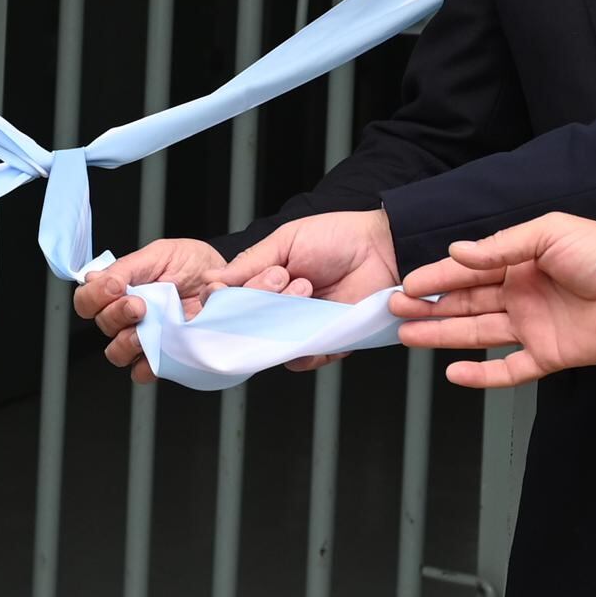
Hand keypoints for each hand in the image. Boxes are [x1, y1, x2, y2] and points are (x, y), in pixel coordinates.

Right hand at [75, 238, 226, 381]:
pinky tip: (160, 351)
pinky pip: (143, 372)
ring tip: (146, 331)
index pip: (87, 300)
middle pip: (102, 325)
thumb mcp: (159, 254)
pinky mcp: (163, 356)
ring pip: (117, 352)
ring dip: (127, 342)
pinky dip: (148, 366)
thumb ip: (127, 267)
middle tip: (140, 305)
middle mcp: (126, 316)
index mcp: (119, 290)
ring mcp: (144, 337)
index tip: (116, 286)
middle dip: (117, 314)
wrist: (227, 278)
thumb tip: (95, 278)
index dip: (94, 296)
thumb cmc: (191, 263)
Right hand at [211, 209, 402, 372]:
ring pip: (271, 344)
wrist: (382, 248)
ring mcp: (301, 327)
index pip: (231, 302)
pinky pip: (303, 359)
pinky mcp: (325, 342)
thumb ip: (250, 262)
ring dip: (282, 322)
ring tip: (306, 290)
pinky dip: (304, 347)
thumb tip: (213, 280)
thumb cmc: (336, 237)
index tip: (221, 290)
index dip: (224, 299)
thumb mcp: (285, 241)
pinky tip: (314, 319)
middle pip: (247, 326)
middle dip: (259, 302)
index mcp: (266, 283)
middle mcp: (280, 308)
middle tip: (282, 278)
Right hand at [391, 215, 595, 387]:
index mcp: (521, 262)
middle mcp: (523, 294)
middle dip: (430, 307)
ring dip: (443, 335)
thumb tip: (457, 251)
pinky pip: (508, 369)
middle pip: (466, 303)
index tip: (407, 285)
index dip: (437, 277)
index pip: (469, 271)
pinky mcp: (549, 355)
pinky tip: (454, 373)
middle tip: (395, 311)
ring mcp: (534, 326)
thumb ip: (500, 246)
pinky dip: (482, 375)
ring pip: (478, 333)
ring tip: (408, 336)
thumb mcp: (548, 233)